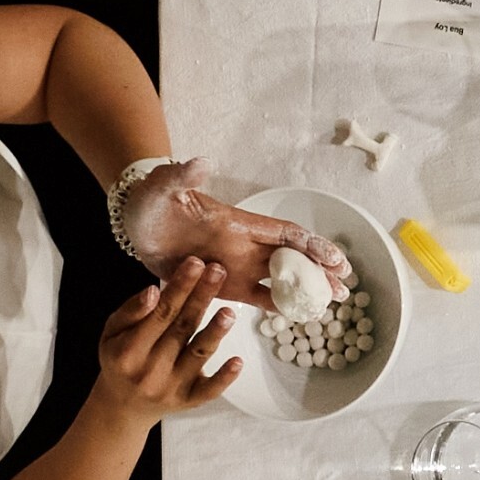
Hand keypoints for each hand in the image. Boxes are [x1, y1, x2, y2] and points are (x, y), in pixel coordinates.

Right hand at [90, 258, 240, 428]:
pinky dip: (224, 376)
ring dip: (215, 332)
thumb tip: (154, 292)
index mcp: (127, 350)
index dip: (178, 288)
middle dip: (201, 298)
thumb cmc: (120, 358)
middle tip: (219, 271)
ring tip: (229, 311)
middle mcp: (149, 370)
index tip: (195, 263)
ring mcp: (171, 387)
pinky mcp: (189, 401)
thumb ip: (132, 312)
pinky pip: (210, 390)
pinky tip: (239, 361)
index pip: (160, 314)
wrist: (123, 405)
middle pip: (182, 328)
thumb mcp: (112, 333)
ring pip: (198, 355)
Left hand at [118, 157, 350, 308]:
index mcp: (239, 224)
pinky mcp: (219, 285)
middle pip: (292, 260)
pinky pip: (252, 298)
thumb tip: (201, 163)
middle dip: (320, 273)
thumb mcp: (164, 186)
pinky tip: (295, 316)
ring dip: (304, 292)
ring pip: (279, 281)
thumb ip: (183, 177)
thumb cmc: (152, 201)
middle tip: (344, 290)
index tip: (335, 260)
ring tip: (329, 306)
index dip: (312, 246)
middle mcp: (244, 246)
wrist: (135, 223)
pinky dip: (274, 306)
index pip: (286, 234)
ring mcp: (234, 267)